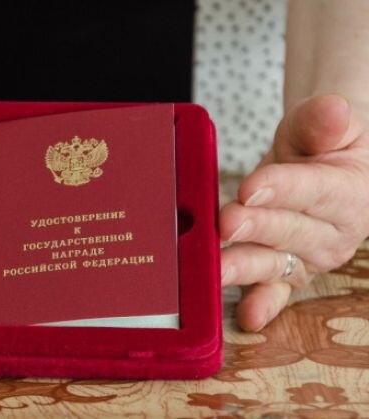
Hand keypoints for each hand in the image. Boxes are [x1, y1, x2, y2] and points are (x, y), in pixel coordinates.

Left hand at [220, 94, 368, 330]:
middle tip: (227, 222)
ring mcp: (308, 258)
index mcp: (350, 192)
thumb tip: (332, 111)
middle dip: (257, 227)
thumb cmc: (323, 143)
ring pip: (275, 263)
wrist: (323, 165)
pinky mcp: (286, 273)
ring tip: (217, 270)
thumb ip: (325, 120)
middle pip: (290, 230)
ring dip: (245, 267)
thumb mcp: (329, 123)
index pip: (314, 190)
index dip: (283, 188)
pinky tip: (246, 316)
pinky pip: (274, 291)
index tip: (250, 187)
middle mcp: (333, 232)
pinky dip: (261, 303)